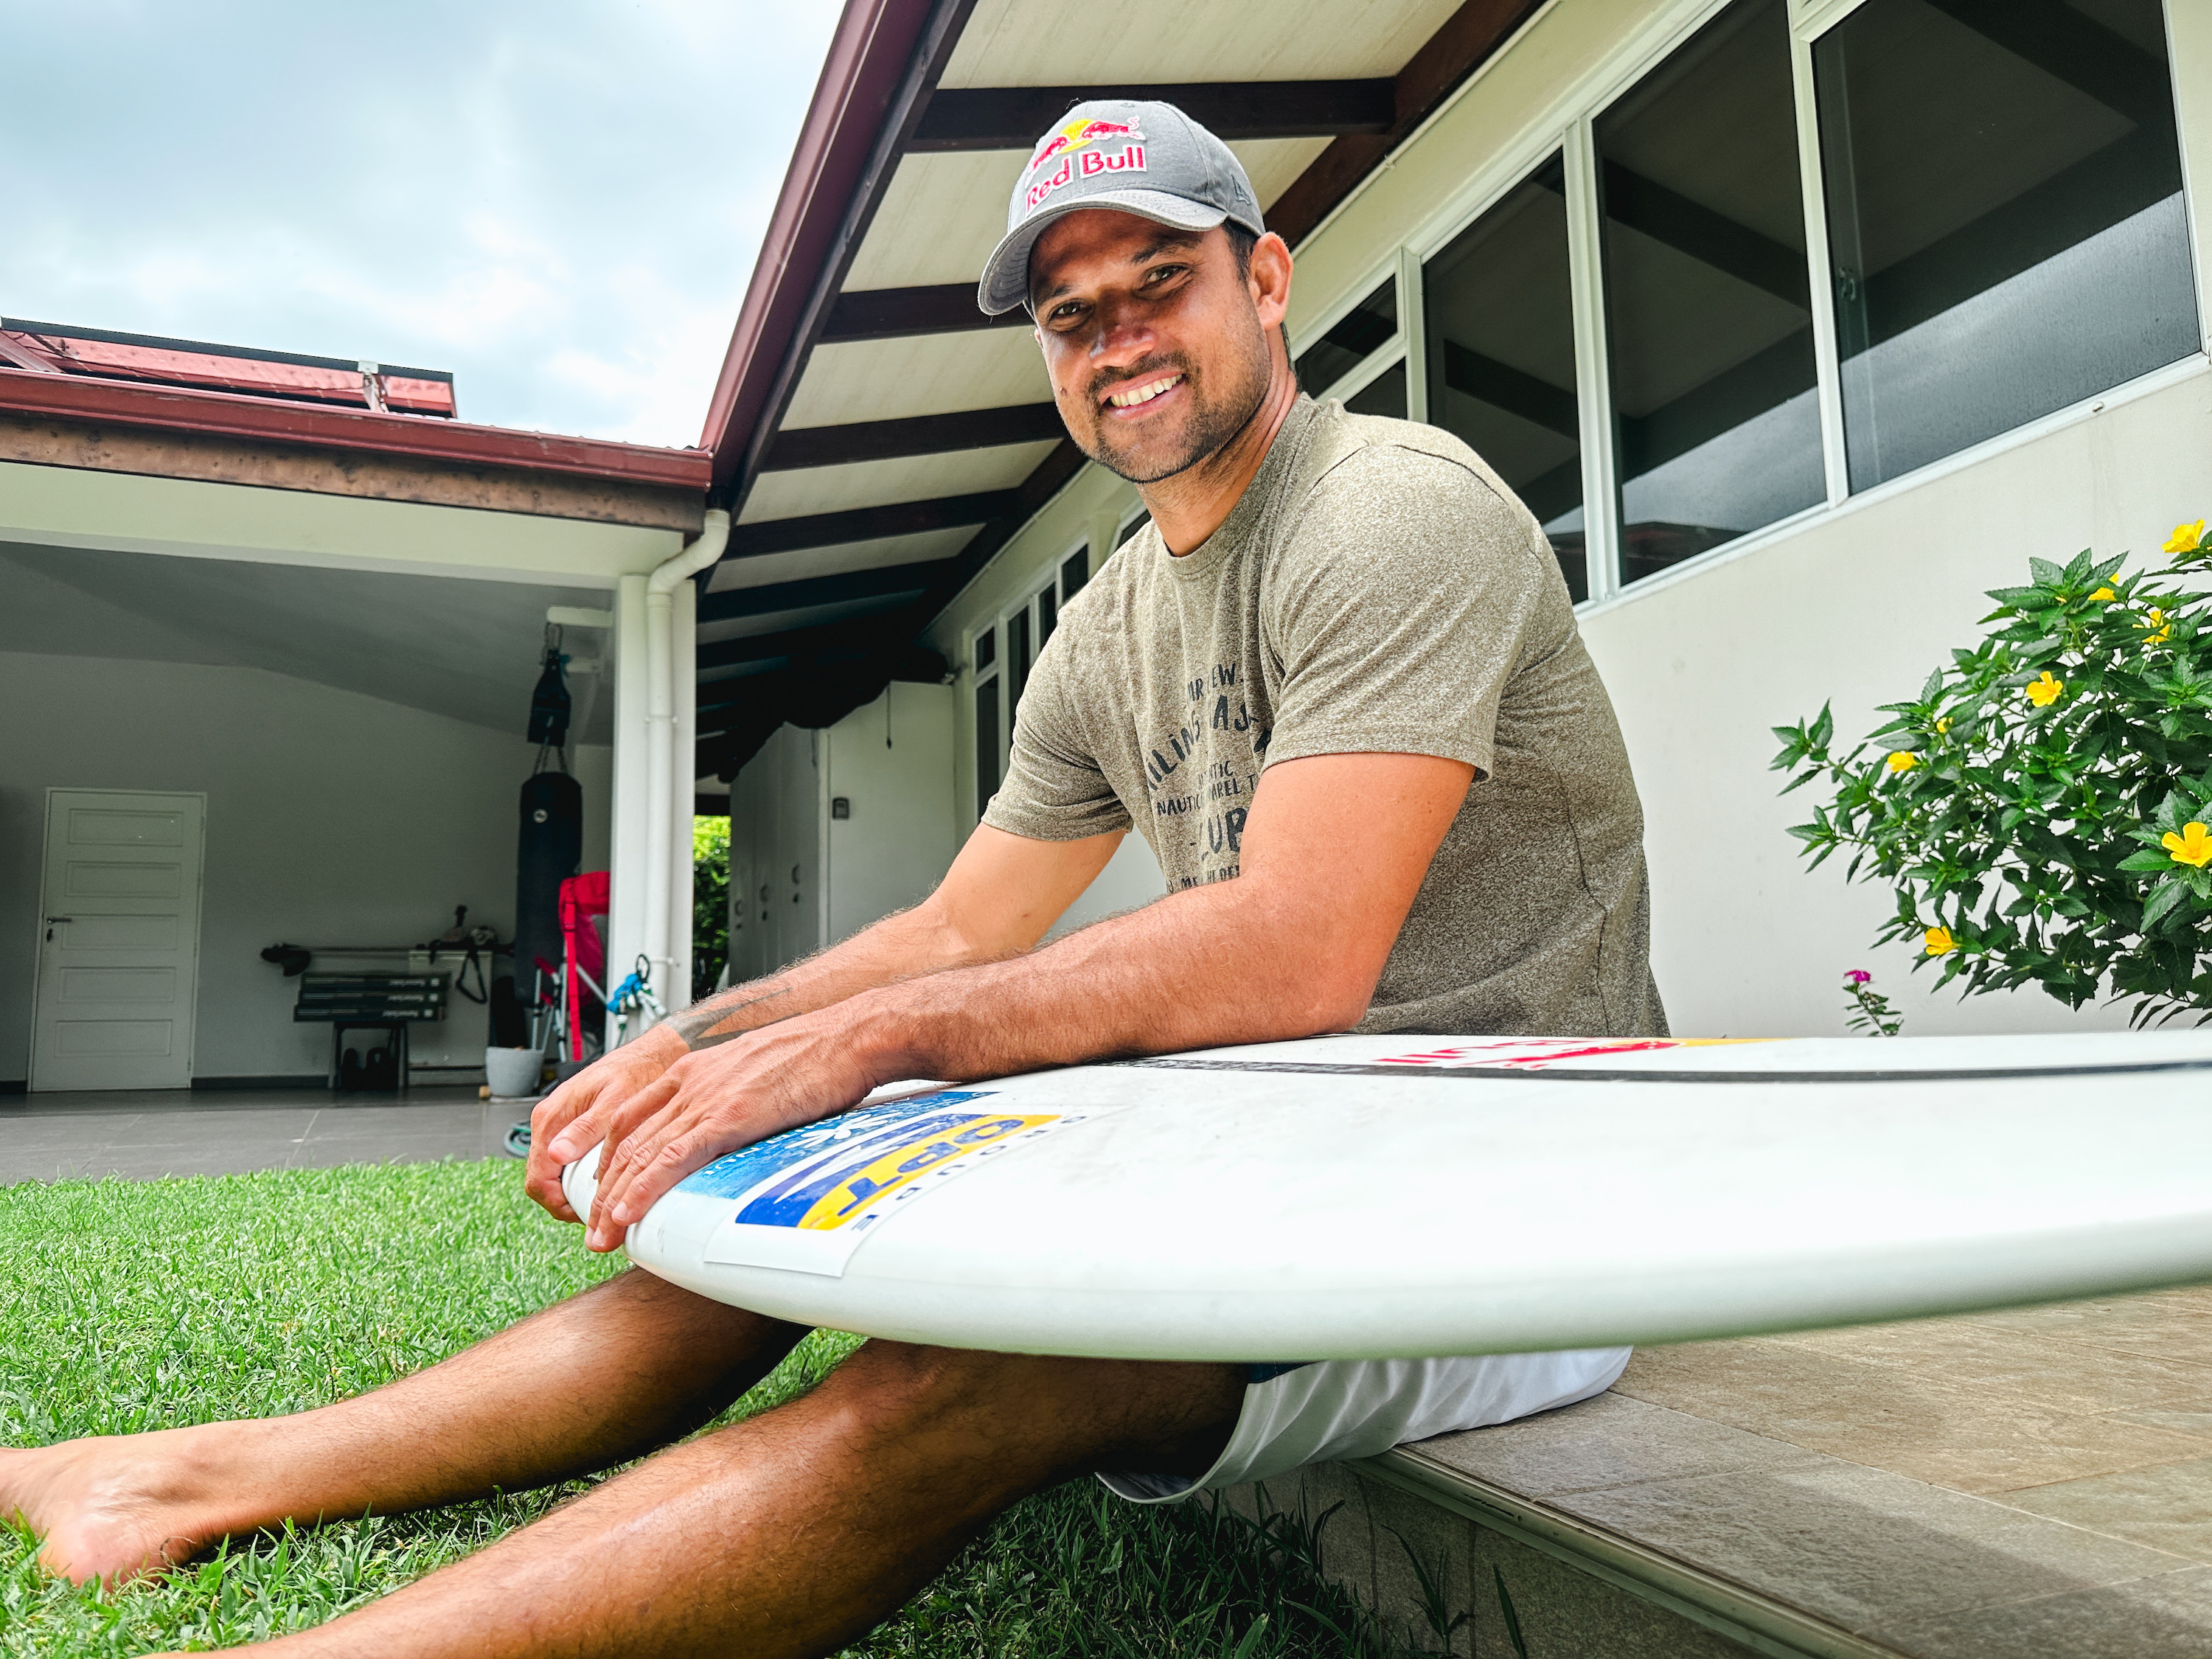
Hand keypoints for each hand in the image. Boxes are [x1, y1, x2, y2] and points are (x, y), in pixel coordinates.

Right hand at [522, 1025, 686, 1222]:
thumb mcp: (614, 1100)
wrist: (649, 1055)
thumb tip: (556, 1154)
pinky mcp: (570, 1129)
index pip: (538, 1178)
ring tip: (602, 1200)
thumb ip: (586, 1127)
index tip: (586, 1214)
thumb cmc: (635, 1072)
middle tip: (597, 1213)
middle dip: (564, 1203)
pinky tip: (601, 1182)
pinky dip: (577, 1178)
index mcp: (551, 1118)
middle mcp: (549, 1123)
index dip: (558, 1204)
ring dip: (570, 1192)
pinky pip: (564, 1163)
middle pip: (541, 1182)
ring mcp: (558, 1127)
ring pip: (552, 1175)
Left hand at [549, 1010, 885, 1251]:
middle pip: (625, 1140)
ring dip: (613, 1199)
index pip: (631, 1117)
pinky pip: (672, 1158)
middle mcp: (690, 1082)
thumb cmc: (818, 1056)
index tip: (600, 1188)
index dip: (608, 1155)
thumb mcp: (758, 1075)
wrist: (849, 1037)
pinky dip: (643, 1189)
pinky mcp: (728, 1116)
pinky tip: (627, 1213)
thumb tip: (735, 1135)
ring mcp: (706, 1098)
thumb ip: (734, 1102)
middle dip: (601, 1188)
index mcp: (695, 1070)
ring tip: (601, 1234)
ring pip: (640, 1153)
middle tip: (591, 1226)